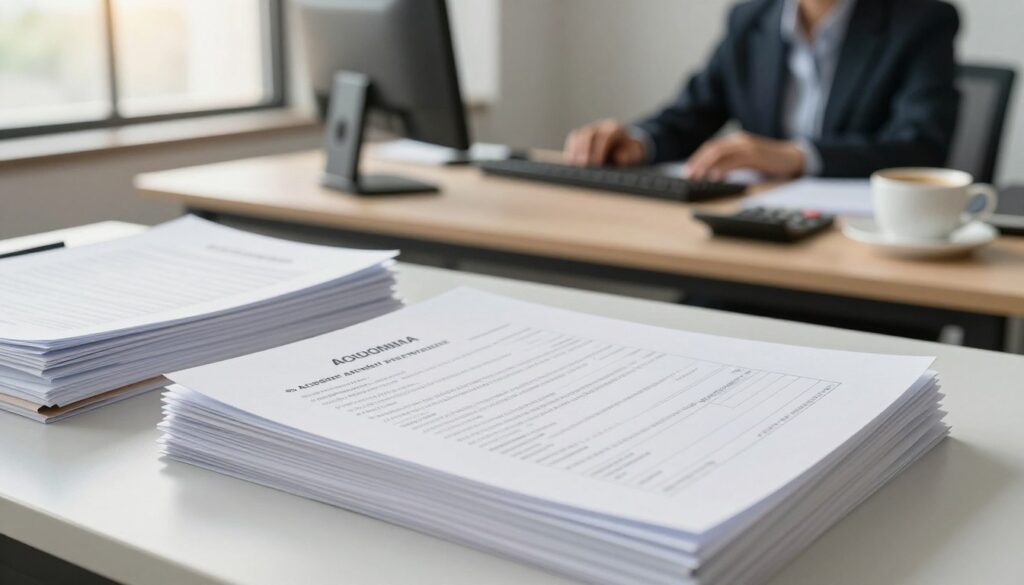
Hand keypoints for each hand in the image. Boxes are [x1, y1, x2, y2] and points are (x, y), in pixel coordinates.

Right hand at [564, 119, 647, 166]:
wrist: (625, 146)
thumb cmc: (629, 151)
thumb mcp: (635, 153)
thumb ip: (630, 155)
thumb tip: (620, 158)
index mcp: (614, 129)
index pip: (605, 136)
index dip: (599, 149)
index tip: (597, 163)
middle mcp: (600, 127)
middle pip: (588, 134)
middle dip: (584, 149)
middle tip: (583, 164)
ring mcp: (589, 130)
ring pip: (578, 135)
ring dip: (575, 150)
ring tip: (574, 164)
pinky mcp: (581, 137)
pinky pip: (572, 140)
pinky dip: (570, 150)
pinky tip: (570, 161)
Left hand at [687, 132, 805, 179]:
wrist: (792, 158)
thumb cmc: (768, 162)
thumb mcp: (746, 160)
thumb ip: (730, 163)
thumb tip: (712, 174)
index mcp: (735, 141)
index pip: (711, 147)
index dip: (698, 158)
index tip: (688, 170)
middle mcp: (739, 140)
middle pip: (712, 149)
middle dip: (698, 162)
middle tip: (688, 175)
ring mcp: (747, 146)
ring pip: (720, 153)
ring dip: (706, 165)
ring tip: (697, 177)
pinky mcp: (755, 155)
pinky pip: (734, 161)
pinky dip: (723, 168)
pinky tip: (716, 177)